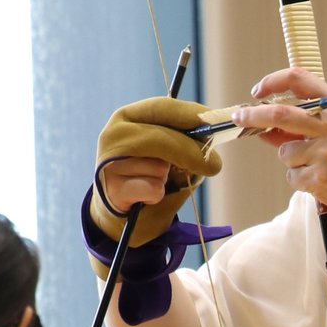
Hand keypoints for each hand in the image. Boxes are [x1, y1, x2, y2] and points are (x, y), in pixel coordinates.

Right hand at [91, 96, 223, 247]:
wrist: (122, 219)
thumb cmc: (149, 180)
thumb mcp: (169, 156)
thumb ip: (184, 143)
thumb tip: (209, 136)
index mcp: (127, 117)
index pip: (163, 107)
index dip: (192, 114)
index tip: (216, 123)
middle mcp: (113, 134)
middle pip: (162, 137)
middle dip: (192, 152)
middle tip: (215, 166)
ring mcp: (109, 162)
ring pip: (159, 166)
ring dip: (166, 179)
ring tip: (153, 183)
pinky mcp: (113, 189)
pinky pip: (153, 189)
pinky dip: (158, 196)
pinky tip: (144, 198)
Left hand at [232, 68, 326, 224]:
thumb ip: (309, 127)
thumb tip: (269, 127)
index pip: (300, 79)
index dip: (273, 81)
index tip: (258, 90)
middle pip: (278, 113)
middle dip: (252, 115)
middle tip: (239, 117)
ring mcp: (325, 152)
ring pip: (285, 152)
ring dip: (292, 162)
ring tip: (320, 170)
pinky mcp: (319, 178)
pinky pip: (292, 176)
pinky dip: (301, 181)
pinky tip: (323, 184)